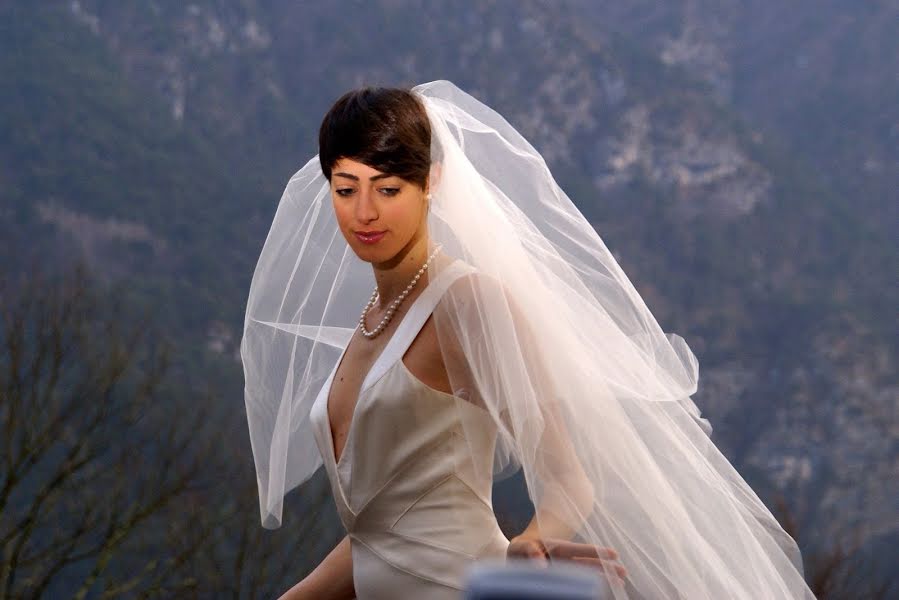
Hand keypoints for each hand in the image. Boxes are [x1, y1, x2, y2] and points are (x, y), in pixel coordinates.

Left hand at [506, 535, 627, 582]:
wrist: (516, 558)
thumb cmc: (519, 550)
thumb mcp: (519, 547)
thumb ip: (528, 550)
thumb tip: (542, 564)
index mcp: (555, 548)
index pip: (576, 550)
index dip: (593, 552)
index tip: (613, 554)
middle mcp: (563, 560)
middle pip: (587, 563)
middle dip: (604, 567)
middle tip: (624, 572)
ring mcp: (565, 571)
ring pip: (587, 575)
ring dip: (603, 577)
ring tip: (621, 582)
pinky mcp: (563, 582)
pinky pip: (579, 585)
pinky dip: (591, 587)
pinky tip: (604, 591)